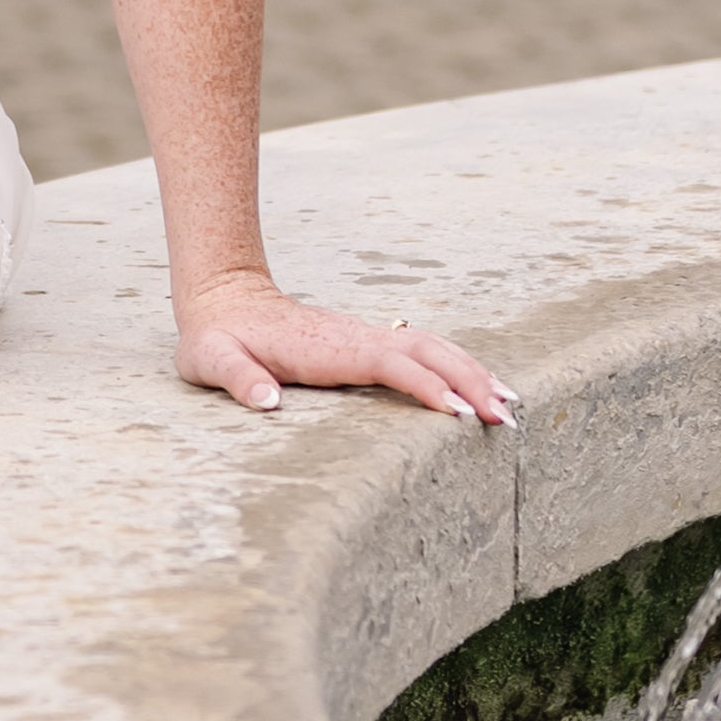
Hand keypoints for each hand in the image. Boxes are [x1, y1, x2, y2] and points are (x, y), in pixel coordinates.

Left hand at [176, 272, 510, 427]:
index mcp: (329, 347)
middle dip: (470, 380)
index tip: (458, 414)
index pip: (391, 363)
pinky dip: (457, 367)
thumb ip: (237, 378)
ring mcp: (366, 337)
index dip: (425, 386)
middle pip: (429, 350)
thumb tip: (268, 402)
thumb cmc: (217, 338)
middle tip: (505, 418)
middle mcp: (357, 337)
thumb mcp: (211, 360)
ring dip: (473, 372)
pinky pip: (423, 353)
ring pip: (434, 347)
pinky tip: (477, 390)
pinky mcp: (367, 344)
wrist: (224, 301)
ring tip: (509, 407)